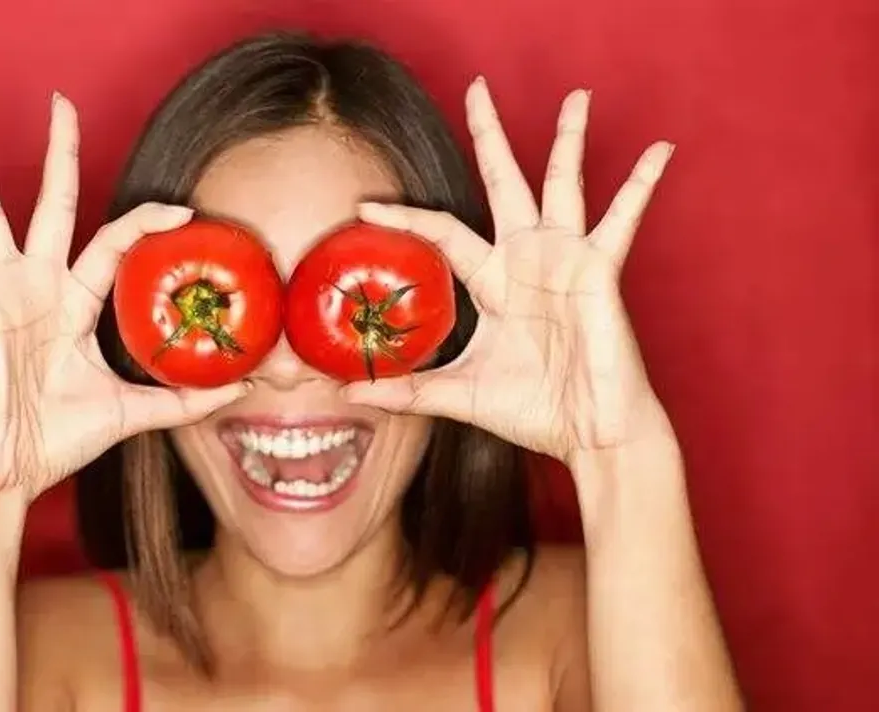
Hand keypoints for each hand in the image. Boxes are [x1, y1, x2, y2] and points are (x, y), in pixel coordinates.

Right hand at [0, 94, 248, 498]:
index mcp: (74, 304)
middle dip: (59, 154)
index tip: (182, 209)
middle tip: (61, 103)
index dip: (146, 220)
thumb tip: (242, 390)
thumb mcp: (132, 411)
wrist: (7, 472)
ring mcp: (2, 295)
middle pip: (54, 204)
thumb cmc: (57, 441)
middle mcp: (39, 288)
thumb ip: (184, 398)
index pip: (115, 242)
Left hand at [341, 78, 673, 465]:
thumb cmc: (533, 411)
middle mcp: (528, 259)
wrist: (590, 435)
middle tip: (476, 87)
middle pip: (502, 181)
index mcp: (494, 282)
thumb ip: (406, 389)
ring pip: (562, 183)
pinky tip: (659, 149)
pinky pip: (622, 218)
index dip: (405, 216)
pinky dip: (642, 184)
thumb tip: (347, 393)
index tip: (364, 207)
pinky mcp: (599, 270)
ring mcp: (566, 259)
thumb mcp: (457, 394)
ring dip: (568, 138)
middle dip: (489, 134)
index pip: (442, 231)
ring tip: (576, 95)